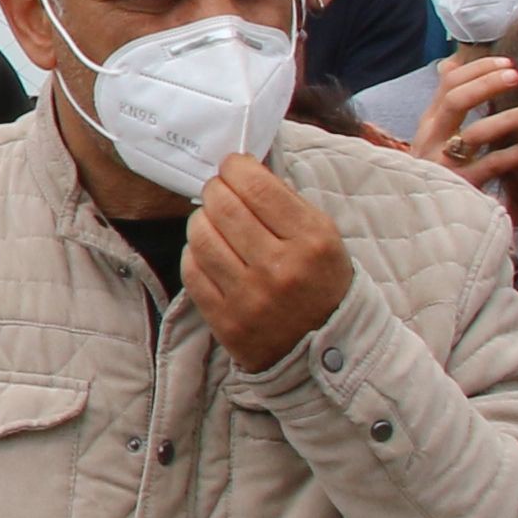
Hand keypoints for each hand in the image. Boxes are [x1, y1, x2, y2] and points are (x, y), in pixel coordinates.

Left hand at [186, 155, 352, 372]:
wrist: (325, 350)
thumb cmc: (321, 282)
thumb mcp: (323, 237)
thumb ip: (285, 201)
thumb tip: (240, 168)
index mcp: (312, 241)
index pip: (258, 188)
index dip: (236, 168)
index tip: (232, 166)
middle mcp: (280, 269)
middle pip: (224, 207)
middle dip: (216, 190)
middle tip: (219, 191)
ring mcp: (250, 298)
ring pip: (201, 236)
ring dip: (201, 220)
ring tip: (212, 221)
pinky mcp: (226, 321)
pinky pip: (192, 271)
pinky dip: (195, 254)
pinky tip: (208, 252)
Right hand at [410, 53, 517, 188]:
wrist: (417, 214)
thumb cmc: (435, 167)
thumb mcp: (435, 132)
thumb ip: (445, 101)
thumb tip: (450, 62)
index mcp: (430, 121)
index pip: (449, 83)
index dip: (479, 68)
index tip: (507, 62)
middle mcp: (432, 138)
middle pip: (456, 100)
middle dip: (488, 84)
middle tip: (517, 76)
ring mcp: (444, 162)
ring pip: (474, 134)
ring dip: (507, 119)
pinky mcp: (460, 185)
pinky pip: (488, 166)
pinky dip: (511, 156)